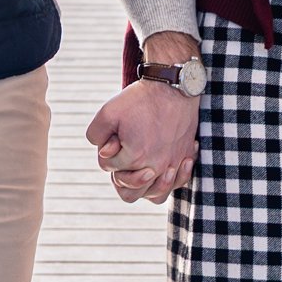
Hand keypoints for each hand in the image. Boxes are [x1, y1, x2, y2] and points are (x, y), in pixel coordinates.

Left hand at [85, 79, 199, 204]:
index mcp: (135, 157)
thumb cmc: (140, 99)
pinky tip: (164, 167)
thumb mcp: (108, 112)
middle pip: (129, 192)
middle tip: (124, 156)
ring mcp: (174, 164)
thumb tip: (103, 153)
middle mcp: (156, 167)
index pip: (110, 169)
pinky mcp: (186, 156)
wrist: (173, 86)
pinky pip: (178, 184)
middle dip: (121, 177)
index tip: (115, 136)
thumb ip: (95, 135)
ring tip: (142, 170)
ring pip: (156, 195)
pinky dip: (170, 181)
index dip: (107, 152)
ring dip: (144, 187)